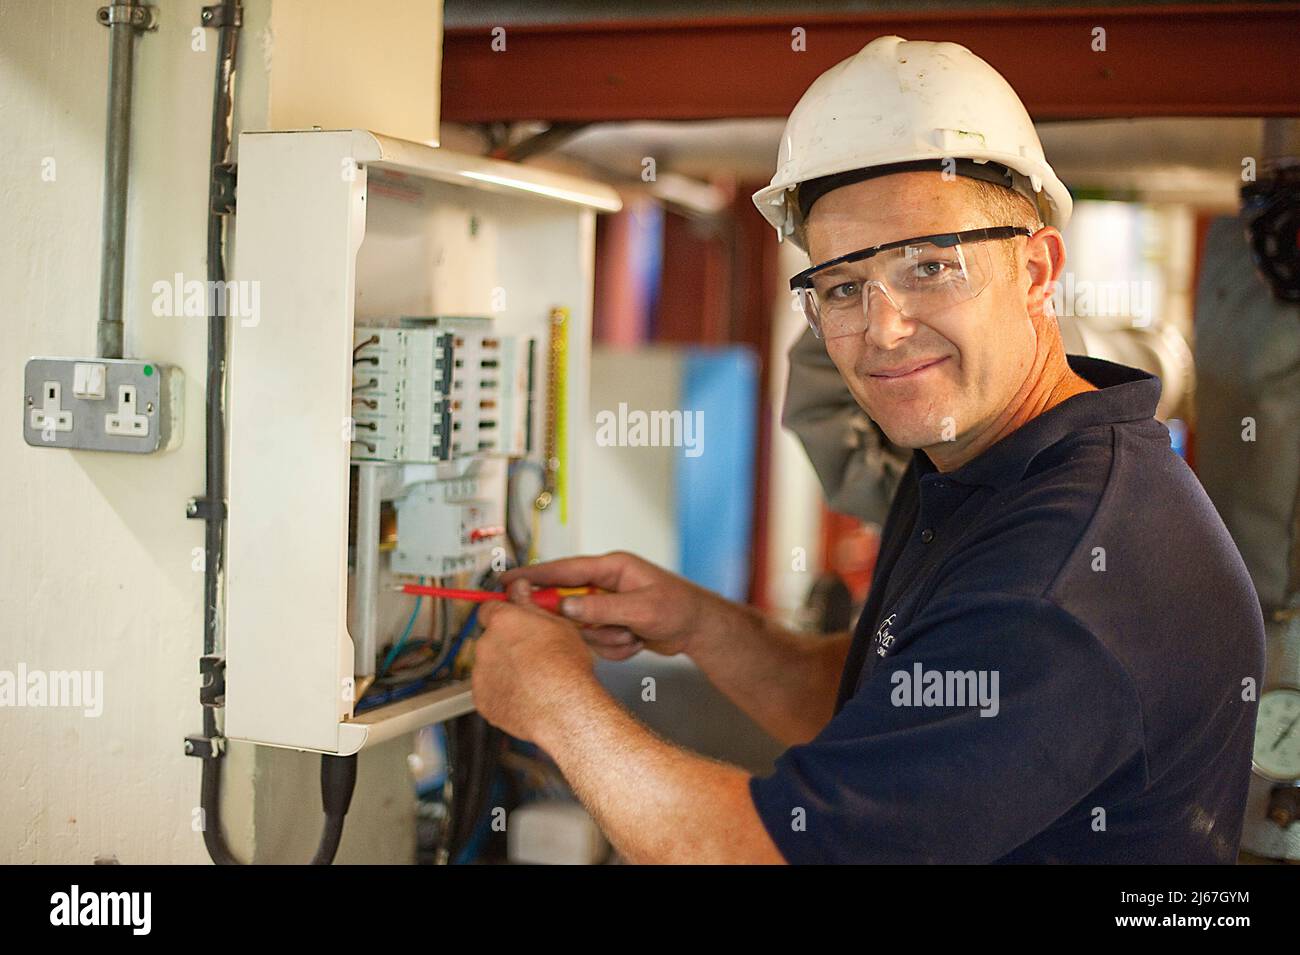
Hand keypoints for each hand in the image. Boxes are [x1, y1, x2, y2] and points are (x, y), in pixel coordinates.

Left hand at [471, 596, 595, 743]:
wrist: (564, 708)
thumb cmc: (566, 668)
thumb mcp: (558, 624)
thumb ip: (530, 604)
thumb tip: (520, 588)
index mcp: (503, 621)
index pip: (489, 608)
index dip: (501, 614)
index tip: (510, 620)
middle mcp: (486, 645)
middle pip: (490, 639)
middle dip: (506, 644)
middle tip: (530, 653)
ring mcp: (481, 674)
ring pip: (489, 666)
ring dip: (504, 669)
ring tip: (532, 678)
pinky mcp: (482, 700)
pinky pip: (488, 692)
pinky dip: (502, 692)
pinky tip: (525, 694)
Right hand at [500, 551, 730, 660]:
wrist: (699, 630)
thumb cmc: (679, 608)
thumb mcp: (641, 609)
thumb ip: (601, 609)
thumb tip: (567, 608)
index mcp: (611, 568)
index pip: (563, 570)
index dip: (533, 576)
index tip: (507, 582)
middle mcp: (605, 585)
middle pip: (568, 604)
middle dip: (586, 625)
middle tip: (599, 630)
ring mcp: (607, 606)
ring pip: (582, 629)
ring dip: (608, 639)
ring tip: (634, 636)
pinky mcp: (611, 625)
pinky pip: (597, 643)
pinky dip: (616, 648)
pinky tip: (637, 643)